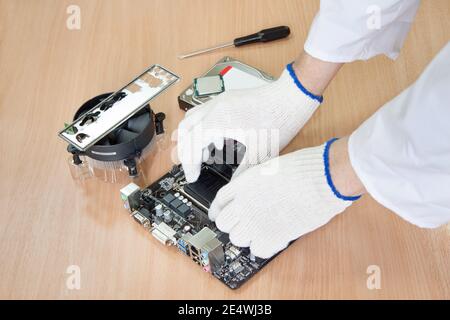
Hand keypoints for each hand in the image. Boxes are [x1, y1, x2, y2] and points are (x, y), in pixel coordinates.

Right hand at [177, 63, 322, 182]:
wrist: (291, 96)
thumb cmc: (279, 119)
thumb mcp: (259, 152)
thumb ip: (242, 171)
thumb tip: (233, 186)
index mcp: (219, 121)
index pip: (191, 145)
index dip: (189, 164)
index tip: (192, 177)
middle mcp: (215, 108)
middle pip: (185, 130)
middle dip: (185, 151)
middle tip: (192, 168)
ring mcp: (220, 101)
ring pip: (192, 119)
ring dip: (192, 138)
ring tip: (204, 156)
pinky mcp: (227, 99)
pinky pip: (204, 113)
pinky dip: (203, 128)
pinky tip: (218, 141)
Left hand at [209, 138, 363, 258]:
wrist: (323, 178)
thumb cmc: (303, 168)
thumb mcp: (269, 169)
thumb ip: (253, 184)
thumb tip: (248, 196)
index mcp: (243, 183)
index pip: (219, 202)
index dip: (217, 210)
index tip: (218, 215)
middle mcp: (244, 203)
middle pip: (224, 223)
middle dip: (232, 224)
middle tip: (244, 224)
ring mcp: (256, 221)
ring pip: (238, 239)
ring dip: (247, 236)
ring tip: (261, 230)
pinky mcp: (272, 236)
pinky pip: (258, 250)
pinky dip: (263, 247)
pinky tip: (272, 239)